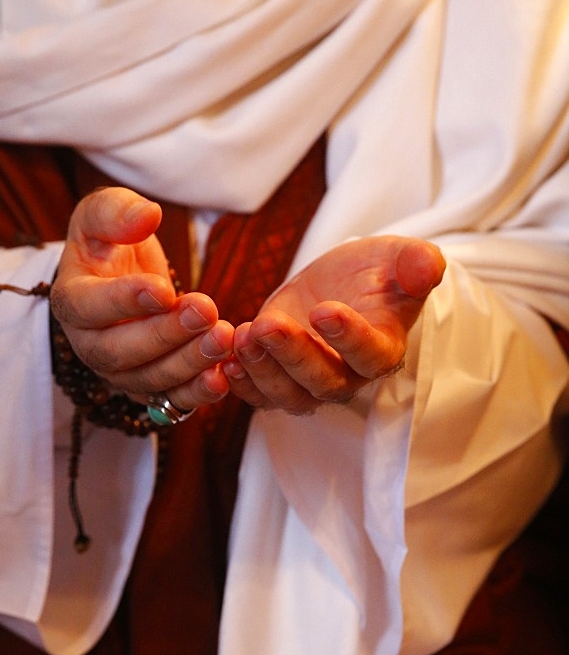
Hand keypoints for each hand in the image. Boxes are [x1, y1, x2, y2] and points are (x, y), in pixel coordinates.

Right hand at [51, 187, 233, 408]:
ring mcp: (120, 371)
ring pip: (148, 379)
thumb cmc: (110, 241)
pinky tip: (223, 376)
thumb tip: (147, 216)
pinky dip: (197, 394)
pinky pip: (171, 400)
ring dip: (188, 363)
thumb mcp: (104, 212)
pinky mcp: (150, 386)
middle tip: (204, 311)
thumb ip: (117, 211)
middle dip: (164, 334)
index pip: (88, 307)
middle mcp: (89, 344)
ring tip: (223, 337)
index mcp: (71, 299)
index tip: (162, 289)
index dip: (123, 301)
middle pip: (119, 352)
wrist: (122, 275)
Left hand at [223, 236, 445, 413]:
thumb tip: (428, 266)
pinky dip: (242, 384)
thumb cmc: (375, 272)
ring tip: (243, 335)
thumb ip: (416, 264)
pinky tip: (225, 359)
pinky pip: (260, 396)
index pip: (371, 355)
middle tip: (267, 326)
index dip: (349, 338)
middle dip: (293, 356)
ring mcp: (311, 381)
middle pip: (324, 382)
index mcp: (384, 347)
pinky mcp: (279, 378)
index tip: (324, 310)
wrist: (342, 283)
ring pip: (289, 395)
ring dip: (263, 370)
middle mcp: (349, 374)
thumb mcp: (397, 257)